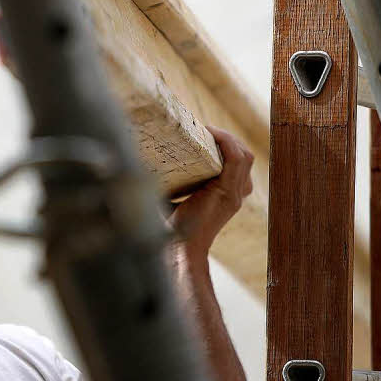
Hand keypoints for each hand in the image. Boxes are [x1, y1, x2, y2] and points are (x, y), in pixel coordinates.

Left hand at [168, 126, 253, 257]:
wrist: (177, 249)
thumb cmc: (169, 228)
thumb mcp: (172, 198)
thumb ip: (167, 183)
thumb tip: (137, 162)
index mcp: (225, 195)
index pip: (236, 164)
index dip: (223, 146)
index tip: (201, 135)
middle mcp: (234, 194)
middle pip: (243, 156)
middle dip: (226, 138)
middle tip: (203, 130)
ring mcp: (233, 194)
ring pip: (244, 155)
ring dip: (227, 138)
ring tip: (207, 130)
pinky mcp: (227, 193)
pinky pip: (237, 160)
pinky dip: (227, 143)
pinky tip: (210, 134)